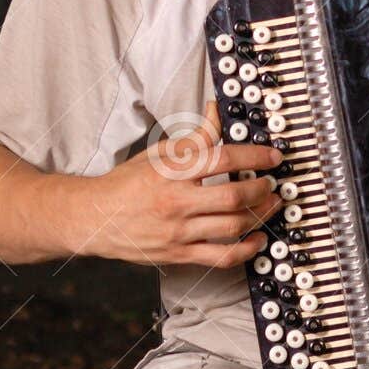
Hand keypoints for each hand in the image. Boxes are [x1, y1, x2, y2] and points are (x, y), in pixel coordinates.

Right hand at [84, 101, 281, 267]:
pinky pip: (222, 256)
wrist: (95, 218)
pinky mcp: (179, 254)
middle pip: (233, 196)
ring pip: (232, 226)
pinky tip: (257, 238)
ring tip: (271, 205)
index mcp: (172, 171)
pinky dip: (246, 249)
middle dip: (262, 189)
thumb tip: (216, 112)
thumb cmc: (127, 183)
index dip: (255, 157)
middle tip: (273, 184)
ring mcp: (178, 231)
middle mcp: (176, 201)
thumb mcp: (159, 153)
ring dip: (260, 215)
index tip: (273, 157)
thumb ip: (194, 137)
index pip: (223, 159)